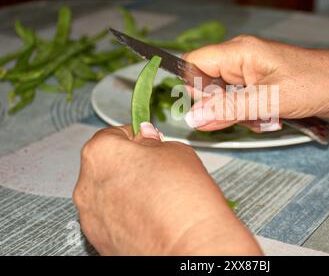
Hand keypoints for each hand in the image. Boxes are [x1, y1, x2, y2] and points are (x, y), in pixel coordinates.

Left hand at [73, 122, 261, 254]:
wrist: (190, 246)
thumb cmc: (184, 200)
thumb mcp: (176, 151)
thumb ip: (153, 141)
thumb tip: (147, 139)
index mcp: (101, 153)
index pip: (113, 134)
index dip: (135, 137)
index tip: (149, 141)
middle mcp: (87, 184)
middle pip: (107, 165)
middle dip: (129, 165)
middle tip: (158, 171)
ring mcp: (90, 216)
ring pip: (108, 193)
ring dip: (127, 191)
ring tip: (157, 198)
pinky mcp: (99, 240)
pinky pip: (111, 218)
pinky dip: (126, 215)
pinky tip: (151, 217)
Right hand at [183, 35, 328, 161]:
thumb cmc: (316, 84)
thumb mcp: (268, 101)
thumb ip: (228, 110)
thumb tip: (194, 117)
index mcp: (239, 51)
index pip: (194, 64)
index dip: (193, 88)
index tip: (205, 110)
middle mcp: (241, 59)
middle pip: (208, 84)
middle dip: (222, 107)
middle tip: (245, 116)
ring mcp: (251, 72)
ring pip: (225, 98)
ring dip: (239, 114)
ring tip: (265, 116)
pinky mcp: (260, 85)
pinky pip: (241, 103)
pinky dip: (251, 115)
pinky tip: (271, 117)